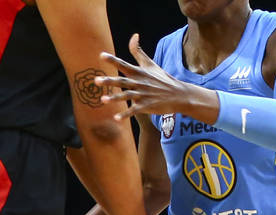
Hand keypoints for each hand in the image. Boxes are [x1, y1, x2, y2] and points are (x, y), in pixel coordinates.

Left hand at [95, 33, 219, 122]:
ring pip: (127, 96)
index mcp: (139, 73)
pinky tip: (116, 118)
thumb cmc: (161, 78)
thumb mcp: (150, 64)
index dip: (112, 60)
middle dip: (110, 81)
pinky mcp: (146, 106)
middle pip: (122, 81)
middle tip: (96, 80)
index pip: (124, 65)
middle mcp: (139, 83)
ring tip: (102, 100)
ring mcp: (143, 95)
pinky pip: (134, 110)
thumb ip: (138, 52)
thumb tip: (134, 35)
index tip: (101, 55)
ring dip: (115, 98)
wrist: (178, 94)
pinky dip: (126, 114)